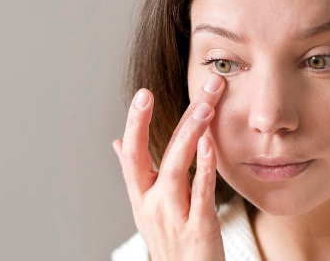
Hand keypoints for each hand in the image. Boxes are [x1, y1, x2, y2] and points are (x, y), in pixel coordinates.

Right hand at [113, 74, 226, 260]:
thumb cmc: (172, 243)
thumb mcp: (147, 209)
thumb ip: (135, 174)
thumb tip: (118, 142)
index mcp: (141, 196)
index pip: (132, 153)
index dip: (136, 122)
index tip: (143, 93)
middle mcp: (152, 204)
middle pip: (156, 153)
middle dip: (175, 116)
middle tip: (199, 85)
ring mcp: (173, 216)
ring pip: (176, 167)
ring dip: (191, 133)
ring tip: (206, 105)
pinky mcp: (198, 229)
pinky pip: (200, 193)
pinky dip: (204, 167)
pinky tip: (211, 145)